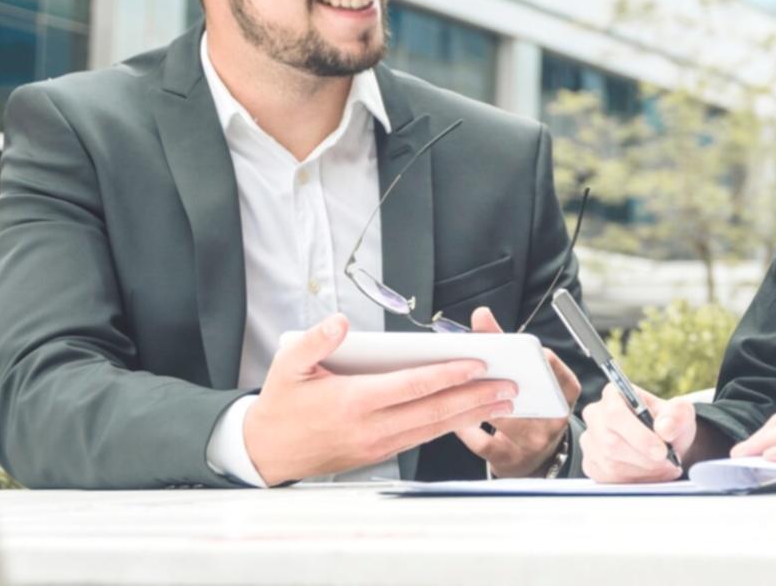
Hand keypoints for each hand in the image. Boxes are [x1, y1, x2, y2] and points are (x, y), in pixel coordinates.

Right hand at [244, 313, 517, 485]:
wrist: (266, 452)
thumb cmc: (281, 406)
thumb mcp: (286, 365)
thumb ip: (314, 341)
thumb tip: (339, 322)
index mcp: (353, 402)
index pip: (412, 387)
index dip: (448, 375)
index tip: (477, 365)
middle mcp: (371, 427)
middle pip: (434, 412)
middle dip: (476, 398)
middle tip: (510, 386)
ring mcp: (377, 444)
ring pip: (434, 428)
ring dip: (472, 414)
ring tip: (504, 402)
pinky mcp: (378, 454)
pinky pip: (422, 437)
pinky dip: (450, 426)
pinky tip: (470, 415)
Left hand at [452, 307, 581, 476]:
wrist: (539, 459)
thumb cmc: (533, 408)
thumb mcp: (533, 379)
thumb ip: (508, 345)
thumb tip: (480, 315)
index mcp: (565, 392)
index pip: (552, 367)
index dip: (531, 356)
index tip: (511, 345)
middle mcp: (554, 418)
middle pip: (525, 393)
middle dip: (497, 377)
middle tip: (475, 366)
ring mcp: (534, 442)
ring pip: (502, 417)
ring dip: (476, 401)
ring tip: (458, 389)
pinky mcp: (510, 460)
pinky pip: (482, 441)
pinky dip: (466, 428)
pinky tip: (455, 418)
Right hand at [580, 380, 698, 482]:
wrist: (664, 443)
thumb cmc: (668, 423)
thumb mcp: (680, 413)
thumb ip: (676, 416)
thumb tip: (665, 428)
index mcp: (614, 395)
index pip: (616, 415)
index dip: (639, 436)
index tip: (662, 451)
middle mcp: (595, 416)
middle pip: (612, 443)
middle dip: (644, 458)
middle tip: (668, 463)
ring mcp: (590, 441)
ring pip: (611, 464)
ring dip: (642, 471)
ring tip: (664, 468)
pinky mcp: (591, 464)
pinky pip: (608, 479)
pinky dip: (633, 481)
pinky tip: (650, 474)